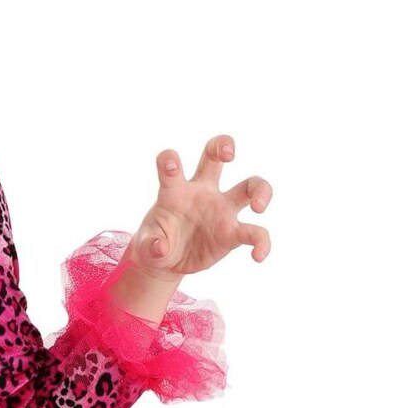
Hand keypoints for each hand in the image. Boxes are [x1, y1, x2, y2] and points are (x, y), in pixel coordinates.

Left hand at [126, 136, 272, 281]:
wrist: (167, 261)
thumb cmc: (155, 242)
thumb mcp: (145, 246)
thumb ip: (149, 244)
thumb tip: (160, 248)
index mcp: (175, 190)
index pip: (172, 166)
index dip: (169, 161)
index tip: (170, 166)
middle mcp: (201, 192)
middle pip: (215, 158)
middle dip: (223, 146)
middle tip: (229, 154)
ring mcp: (220, 210)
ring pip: (249, 186)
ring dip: (260, 191)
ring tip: (258, 207)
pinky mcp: (231, 233)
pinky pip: (254, 233)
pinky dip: (261, 242)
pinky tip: (258, 256)